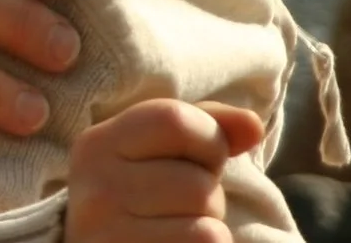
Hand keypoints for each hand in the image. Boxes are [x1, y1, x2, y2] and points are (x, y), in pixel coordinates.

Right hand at [67, 99, 265, 242]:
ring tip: (178, 233)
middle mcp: (97, 187)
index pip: (175, 119)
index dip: (209, 141)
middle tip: (181, 211)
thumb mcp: (159, 154)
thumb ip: (204, 127)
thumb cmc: (141, 201)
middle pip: (199, 185)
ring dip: (209, 234)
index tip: (200, 162)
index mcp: (98, 144)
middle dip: (210, 201)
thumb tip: (253, 125)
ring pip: (207, 228)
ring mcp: (108, 233)